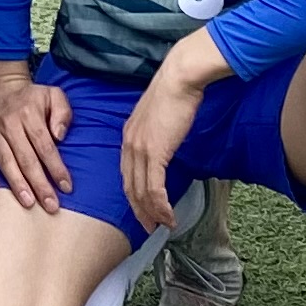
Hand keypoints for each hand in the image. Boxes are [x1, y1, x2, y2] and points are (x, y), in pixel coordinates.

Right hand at [0, 59, 74, 209]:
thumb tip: (60, 136)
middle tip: (51, 205)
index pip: (45, 146)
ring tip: (28, 203)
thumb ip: (62, 113)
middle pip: (26, 159)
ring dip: (17, 184)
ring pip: (5, 161)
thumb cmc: (32, 97)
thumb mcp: (54, 95)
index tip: (66, 187)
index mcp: (29, 114)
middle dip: (39, 184)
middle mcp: (10, 124)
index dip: (56, 168)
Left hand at [119, 47, 217, 233]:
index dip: (134, 194)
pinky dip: (161, 204)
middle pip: (130, 186)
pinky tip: (168, 215)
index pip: (127, 173)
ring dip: (153, 212)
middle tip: (150, 226)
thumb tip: (165, 144)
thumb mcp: (159, 116)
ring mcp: (140, 149)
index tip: (143, 208)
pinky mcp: (155, 152)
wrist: (179, 79)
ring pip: (141, 190)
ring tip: (163, 225)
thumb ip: (157, 133)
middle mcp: (129, 144)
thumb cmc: (175, 93)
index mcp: (129, 136)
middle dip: (140, 210)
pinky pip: (154, 186)